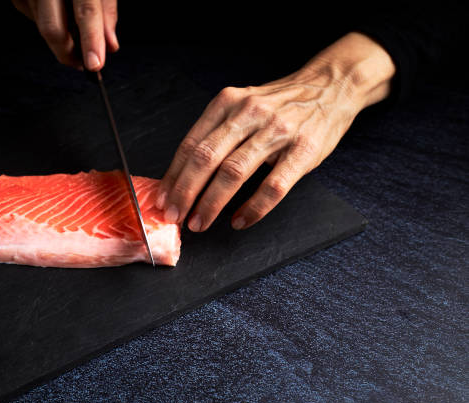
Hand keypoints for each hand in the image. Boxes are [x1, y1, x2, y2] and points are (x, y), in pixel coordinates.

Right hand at [12, 0, 118, 69]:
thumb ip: (107, 10)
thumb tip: (110, 44)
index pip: (86, 11)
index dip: (91, 41)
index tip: (94, 64)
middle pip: (53, 28)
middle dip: (68, 54)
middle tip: (82, 63)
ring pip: (42, 27)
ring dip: (61, 38)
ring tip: (74, 29)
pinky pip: (33, 17)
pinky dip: (47, 21)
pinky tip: (56, 11)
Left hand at [156, 32, 394, 230]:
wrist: (331, 86)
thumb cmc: (280, 104)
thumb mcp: (242, 105)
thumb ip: (216, 132)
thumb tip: (183, 173)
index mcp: (228, 102)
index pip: (192, 143)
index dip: (174, 175)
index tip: (163, 199)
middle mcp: (249, 113)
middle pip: (206, 158)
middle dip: (185, 192)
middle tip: (174, 216)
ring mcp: (277, 131)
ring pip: (233, 173)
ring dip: (212, 203)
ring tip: (199, 223)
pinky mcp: (303, 150)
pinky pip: (273, 187)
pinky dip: (253, 208)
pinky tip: (240, 220)